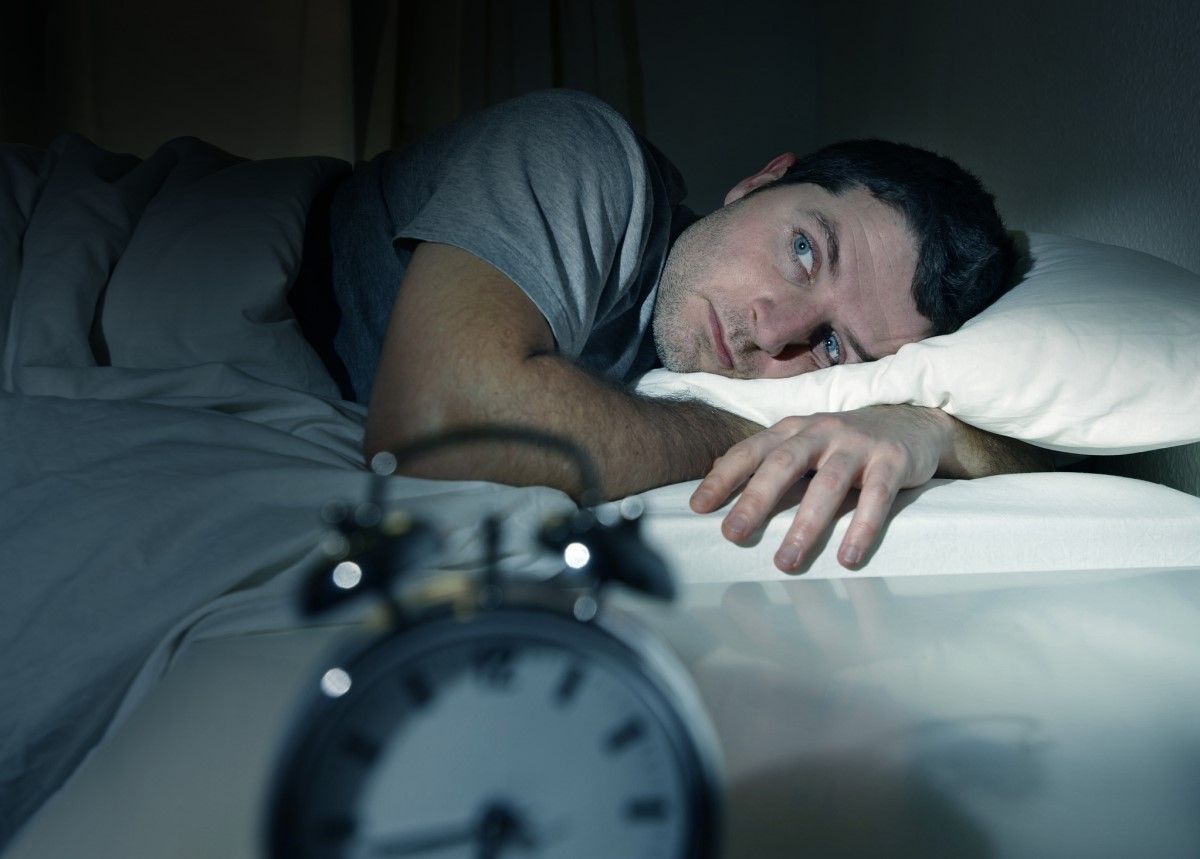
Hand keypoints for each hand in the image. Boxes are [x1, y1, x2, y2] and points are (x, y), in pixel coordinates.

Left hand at [689, 405, 952, 570]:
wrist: (915, 422)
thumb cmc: (846, 442)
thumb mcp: (805, 442)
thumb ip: (767, 458)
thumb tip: (715, 479)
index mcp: (793, 429)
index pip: (751, 450)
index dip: (723, 477)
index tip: (698, 507)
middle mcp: (821, 431)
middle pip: (783, 465)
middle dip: (755, 500)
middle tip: (733, 534)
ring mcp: (858, 444)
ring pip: (827, 485)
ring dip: (805, 526)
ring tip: (786, 562)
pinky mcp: (893, 460)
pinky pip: (876, 497)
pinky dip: (862, 528)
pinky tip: (848, 558)